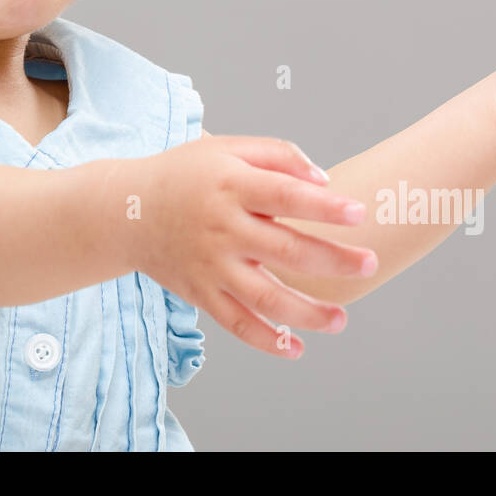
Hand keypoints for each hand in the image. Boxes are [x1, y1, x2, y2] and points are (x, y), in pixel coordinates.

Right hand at [116, 136, 371, 358]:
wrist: (126, 211)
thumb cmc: (185, 173)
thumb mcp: (227, 147)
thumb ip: (278, 154)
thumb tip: (324, 180)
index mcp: (231, 185)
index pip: (285, 196)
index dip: (324, 206)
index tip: (359, 213)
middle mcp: (222, 227)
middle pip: (285, 249)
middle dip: (333, 260)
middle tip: (370, 263)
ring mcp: (210, 264)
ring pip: (264, 297)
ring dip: (307, 313)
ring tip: (342, 319)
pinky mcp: (200, 293)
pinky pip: (235, 323)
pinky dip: (266, 342)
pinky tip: (296, 349)